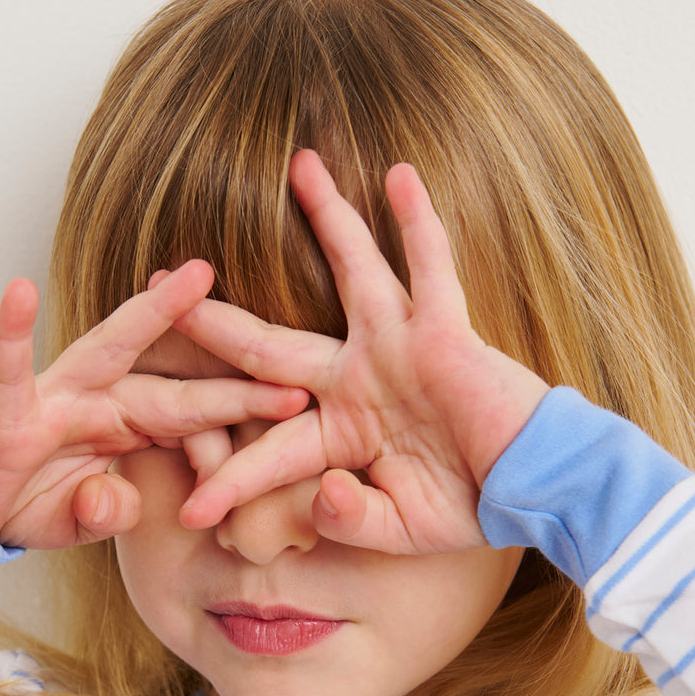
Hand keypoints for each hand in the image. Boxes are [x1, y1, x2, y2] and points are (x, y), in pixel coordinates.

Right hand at [0, 265, 307, 546]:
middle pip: (177, 376)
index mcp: (134, 425)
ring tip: (195, 275)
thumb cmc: (38, 503)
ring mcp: (59, 399)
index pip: (199, 416)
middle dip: (230, 355)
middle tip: (295, 340)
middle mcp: (105, 399)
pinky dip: (10, 334)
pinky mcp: (9, 412)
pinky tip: (18, 292)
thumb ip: (109, 511)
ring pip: (112, 349)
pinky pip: (8, 369)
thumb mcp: (88, 520)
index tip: (302, 399)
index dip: (246, 407)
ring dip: (153, 313)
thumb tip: (114, 501)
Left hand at [175, 150, 548, 554]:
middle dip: (213, 320)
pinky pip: (431, 268)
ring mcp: (398, 348)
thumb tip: (319, 493)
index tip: (189, 511)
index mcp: (339, 433)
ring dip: (326, 218)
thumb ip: (349, 518)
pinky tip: (398, 173)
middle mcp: (357, 379)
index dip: (230, 481)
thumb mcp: (400, 529)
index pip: (268, 452)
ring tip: (298, 166)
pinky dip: (419, 223)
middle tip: (158, 283)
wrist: (536, 491)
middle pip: (269, 343)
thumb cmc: (473, 508)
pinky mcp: (443, 332)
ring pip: (351, 271)